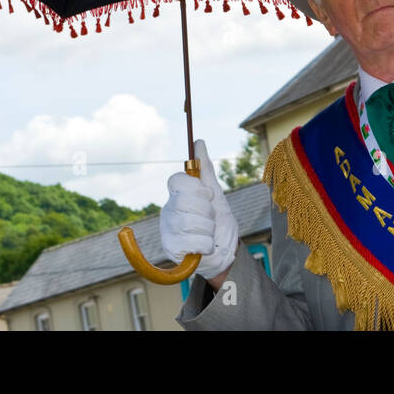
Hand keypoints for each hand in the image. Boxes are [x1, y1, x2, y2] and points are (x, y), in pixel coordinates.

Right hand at [158, 140, 237, 280]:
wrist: (225, 252)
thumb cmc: (219, 222)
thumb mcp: (216, 194)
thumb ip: (205, 169)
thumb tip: (198, 141)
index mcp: (178, 195)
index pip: (177, 180)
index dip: (196, 188)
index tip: (208, 195)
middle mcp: (168, 210)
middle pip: (184, 201)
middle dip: (206, 211)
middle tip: (211, 219)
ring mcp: (167, 230)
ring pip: (189, 222)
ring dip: (208, 229)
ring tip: (209, 234)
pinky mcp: (170, 249)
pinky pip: (191, 241)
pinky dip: (205, 244)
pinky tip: (204, 247)